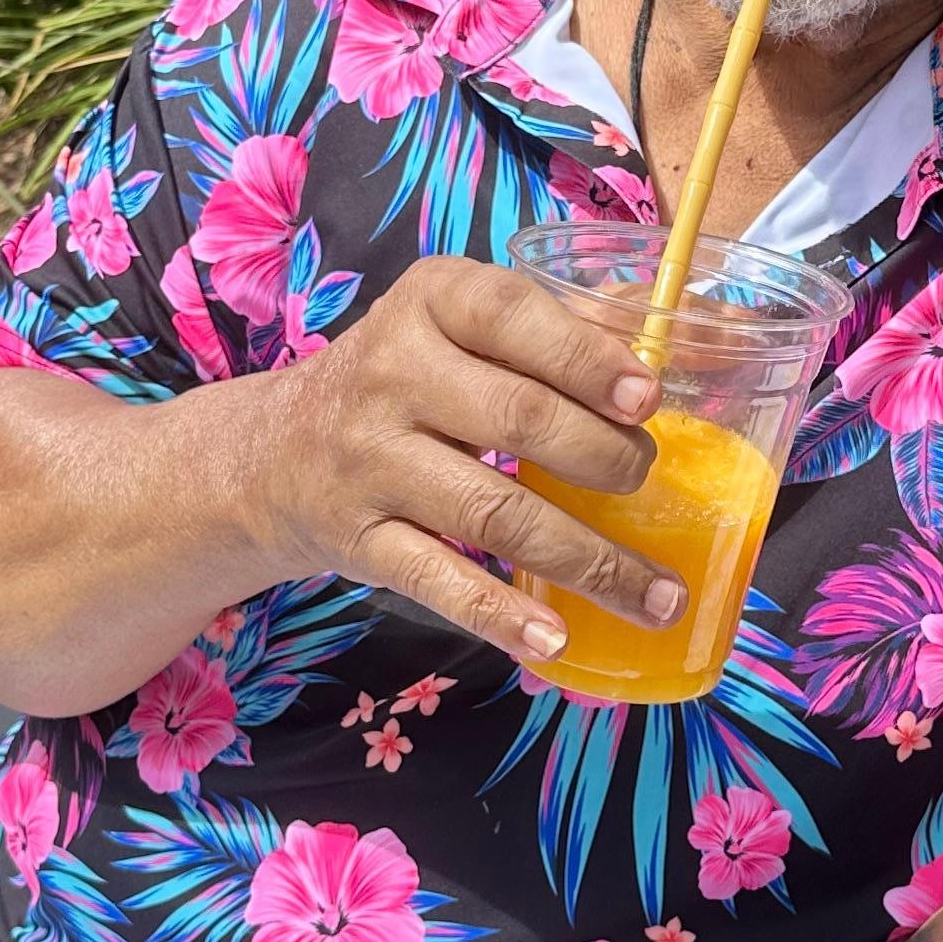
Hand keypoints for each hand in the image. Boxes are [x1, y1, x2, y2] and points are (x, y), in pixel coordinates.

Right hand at [250, 256, 681, 668]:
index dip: (588, 359)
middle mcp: (393, 373)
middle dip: (606, 459)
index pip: (514, 316)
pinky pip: (441, 581)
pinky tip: (556, 640)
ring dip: (589, 561)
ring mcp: (371, 461)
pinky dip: (502, 615)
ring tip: (657, 596)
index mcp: (433, 301)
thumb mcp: (458, 326)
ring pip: (496, 513)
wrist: (271, 453)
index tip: (647, 400)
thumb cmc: (404, 380)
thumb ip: (557, 324)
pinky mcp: (358, 540)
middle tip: (647, 480)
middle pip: (521, 419)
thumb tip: (671, 327)